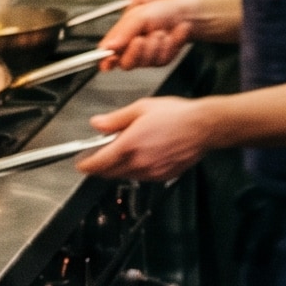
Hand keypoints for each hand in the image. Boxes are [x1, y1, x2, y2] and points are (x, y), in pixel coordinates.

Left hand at [77, 96, 211, 180]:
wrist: (204, 127)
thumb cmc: (177, 115)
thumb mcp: (141, 108)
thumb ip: (116, 119)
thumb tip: (97, 124)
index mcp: (129, 145)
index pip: (98, 163)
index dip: (86, 164)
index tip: (81, 163)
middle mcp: (139, 162)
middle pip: (109, 173)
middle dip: (101, 166)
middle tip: (100, 155)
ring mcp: (152, 172)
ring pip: (125, 176)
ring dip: (118, 168)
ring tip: (125, 151)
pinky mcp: (163, 175)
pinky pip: (142, 176)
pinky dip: (136, 170)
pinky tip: (143, 156)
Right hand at [97, 0, 192, 70]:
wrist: (188, 13)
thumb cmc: (164, 9)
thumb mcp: (139, 15)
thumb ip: (122, 31)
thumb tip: (107, 46)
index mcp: (123, 34)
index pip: (108, 53)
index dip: (105, 60)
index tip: (108, 62)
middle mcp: (134, 46)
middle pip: (126, 63)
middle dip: (136, 51)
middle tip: (142, 39)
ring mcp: (149, 54)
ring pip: (146, 62)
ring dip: (156, 45)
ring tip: (162, 31)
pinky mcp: (164, 57)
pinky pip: (163, 60)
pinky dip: (170, 46)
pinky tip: (173, 35)